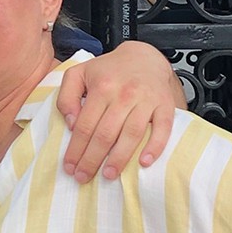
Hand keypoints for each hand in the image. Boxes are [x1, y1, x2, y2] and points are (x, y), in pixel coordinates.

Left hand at [56, 41, 180, 181]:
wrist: (145, 55)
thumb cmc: (109, 70)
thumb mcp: (79, 73)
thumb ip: (66, 97)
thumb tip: (71, 123)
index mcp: (102, 87)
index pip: (85, 126)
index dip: (76, 149)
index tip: (69, 166)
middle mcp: (124, 94)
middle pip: (105, 134)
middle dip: (92, 159)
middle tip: (83, 177)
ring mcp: (146, 100)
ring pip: (131, 134)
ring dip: (119, 158)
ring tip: (108, 175)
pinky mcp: (165, 105)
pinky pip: (163, 128)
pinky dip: (155, 146)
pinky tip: (144, 162)